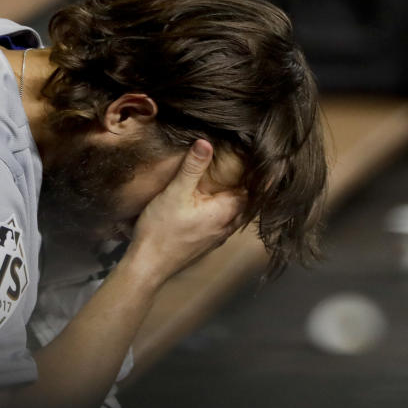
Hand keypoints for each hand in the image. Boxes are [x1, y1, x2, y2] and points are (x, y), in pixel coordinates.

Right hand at [126, 139, 246, 283]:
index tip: (259, 159)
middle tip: (244, 167)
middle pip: (246, 202)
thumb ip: (192, 168)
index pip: (253, 189)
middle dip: (246, 186)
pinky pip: (222, 224)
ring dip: (234, 200)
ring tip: (229, 182)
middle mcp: (227, 226)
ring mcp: (217, 238)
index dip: (256, 174)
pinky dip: (222, 211)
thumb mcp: (175, 193)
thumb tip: (206, 142)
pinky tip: (211, 206)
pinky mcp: (205, 244)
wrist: (148, 265)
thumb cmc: (161, 230)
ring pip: (234, 214)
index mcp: (227, 211)